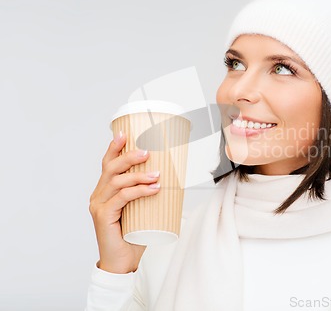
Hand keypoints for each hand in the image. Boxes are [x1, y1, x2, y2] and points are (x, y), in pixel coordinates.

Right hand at [89, 131, 160, 273]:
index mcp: (105, 191)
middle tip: (147, 152)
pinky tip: (152, 189)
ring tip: (157, 175)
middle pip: (111, 168)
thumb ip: (146, 194)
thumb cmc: (133, 235)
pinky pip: (122, 197)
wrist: (123, 262)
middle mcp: (98, 195)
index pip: (107, 164)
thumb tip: (168, 178)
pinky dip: (138, 191)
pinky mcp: (103, 216)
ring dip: (138, 175)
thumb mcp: (140, 209)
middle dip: (129, 156)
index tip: (124, 133)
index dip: (114, 148)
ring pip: (117, 181)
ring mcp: (99, 205)